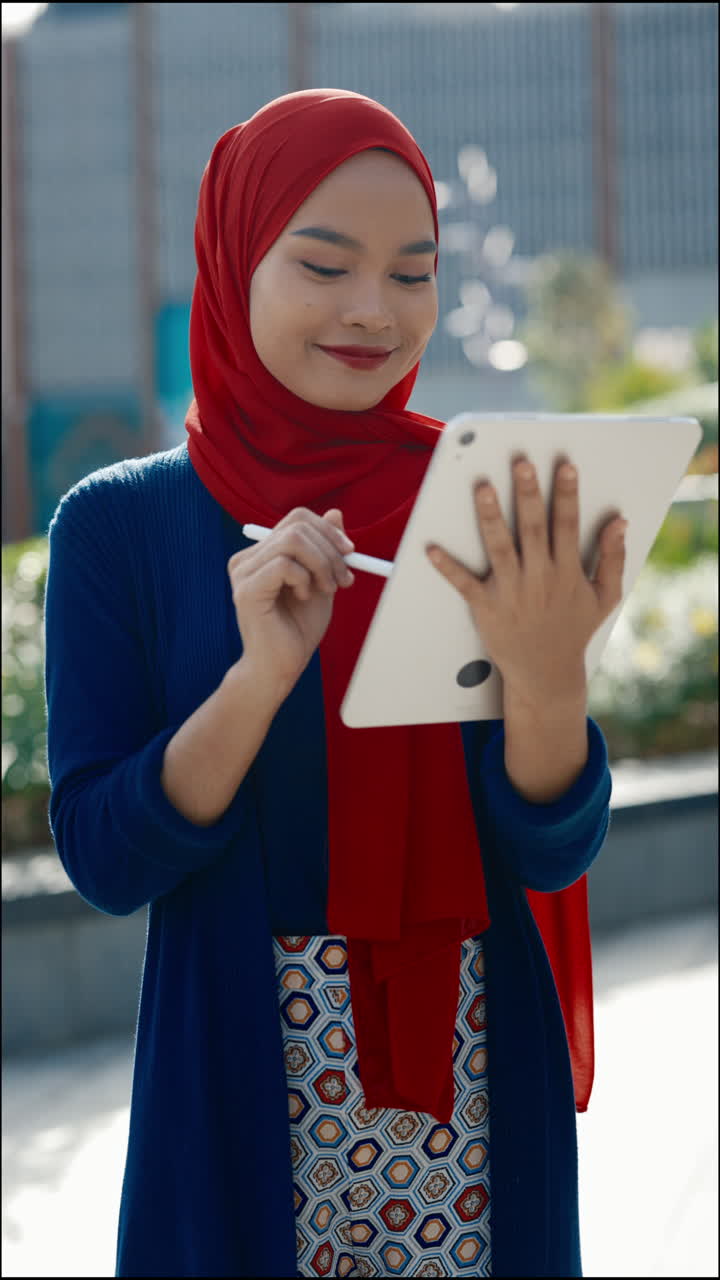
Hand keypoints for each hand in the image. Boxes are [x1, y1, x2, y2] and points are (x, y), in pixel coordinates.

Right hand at [227, 507, 354, 700]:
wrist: (280, 667)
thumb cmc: (298, 628)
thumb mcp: (321, 581)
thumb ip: (325, 550)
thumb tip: (336, 513)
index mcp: (263, 553)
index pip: (297, 519)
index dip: (328, 530)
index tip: (349, 552)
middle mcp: (247, 558)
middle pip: (297, 525)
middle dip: (330, 549)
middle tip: (344, 578)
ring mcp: (243, 572)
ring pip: (293, 541)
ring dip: (321, 564)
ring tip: (327, 590)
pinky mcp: (246, 590)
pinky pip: (285, 565)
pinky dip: (305, 579)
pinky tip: (304, 598)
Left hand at [426, 457, 626, 711]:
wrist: (545, 673)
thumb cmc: (573, 630)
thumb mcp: (604, 597)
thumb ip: (613, 558)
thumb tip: (620, 522)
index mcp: (568, 572)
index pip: (568, 526)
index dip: (567, 495)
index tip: (565, 466)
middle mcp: (540, 578)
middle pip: (533, 529)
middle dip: (528, 495)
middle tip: (521, 463)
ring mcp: (512, 592)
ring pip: (499, 548)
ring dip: (491, 518)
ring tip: (483, 488)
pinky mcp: (486, 607)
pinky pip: (464, 584)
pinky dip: (447, 567)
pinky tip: (431, 549)